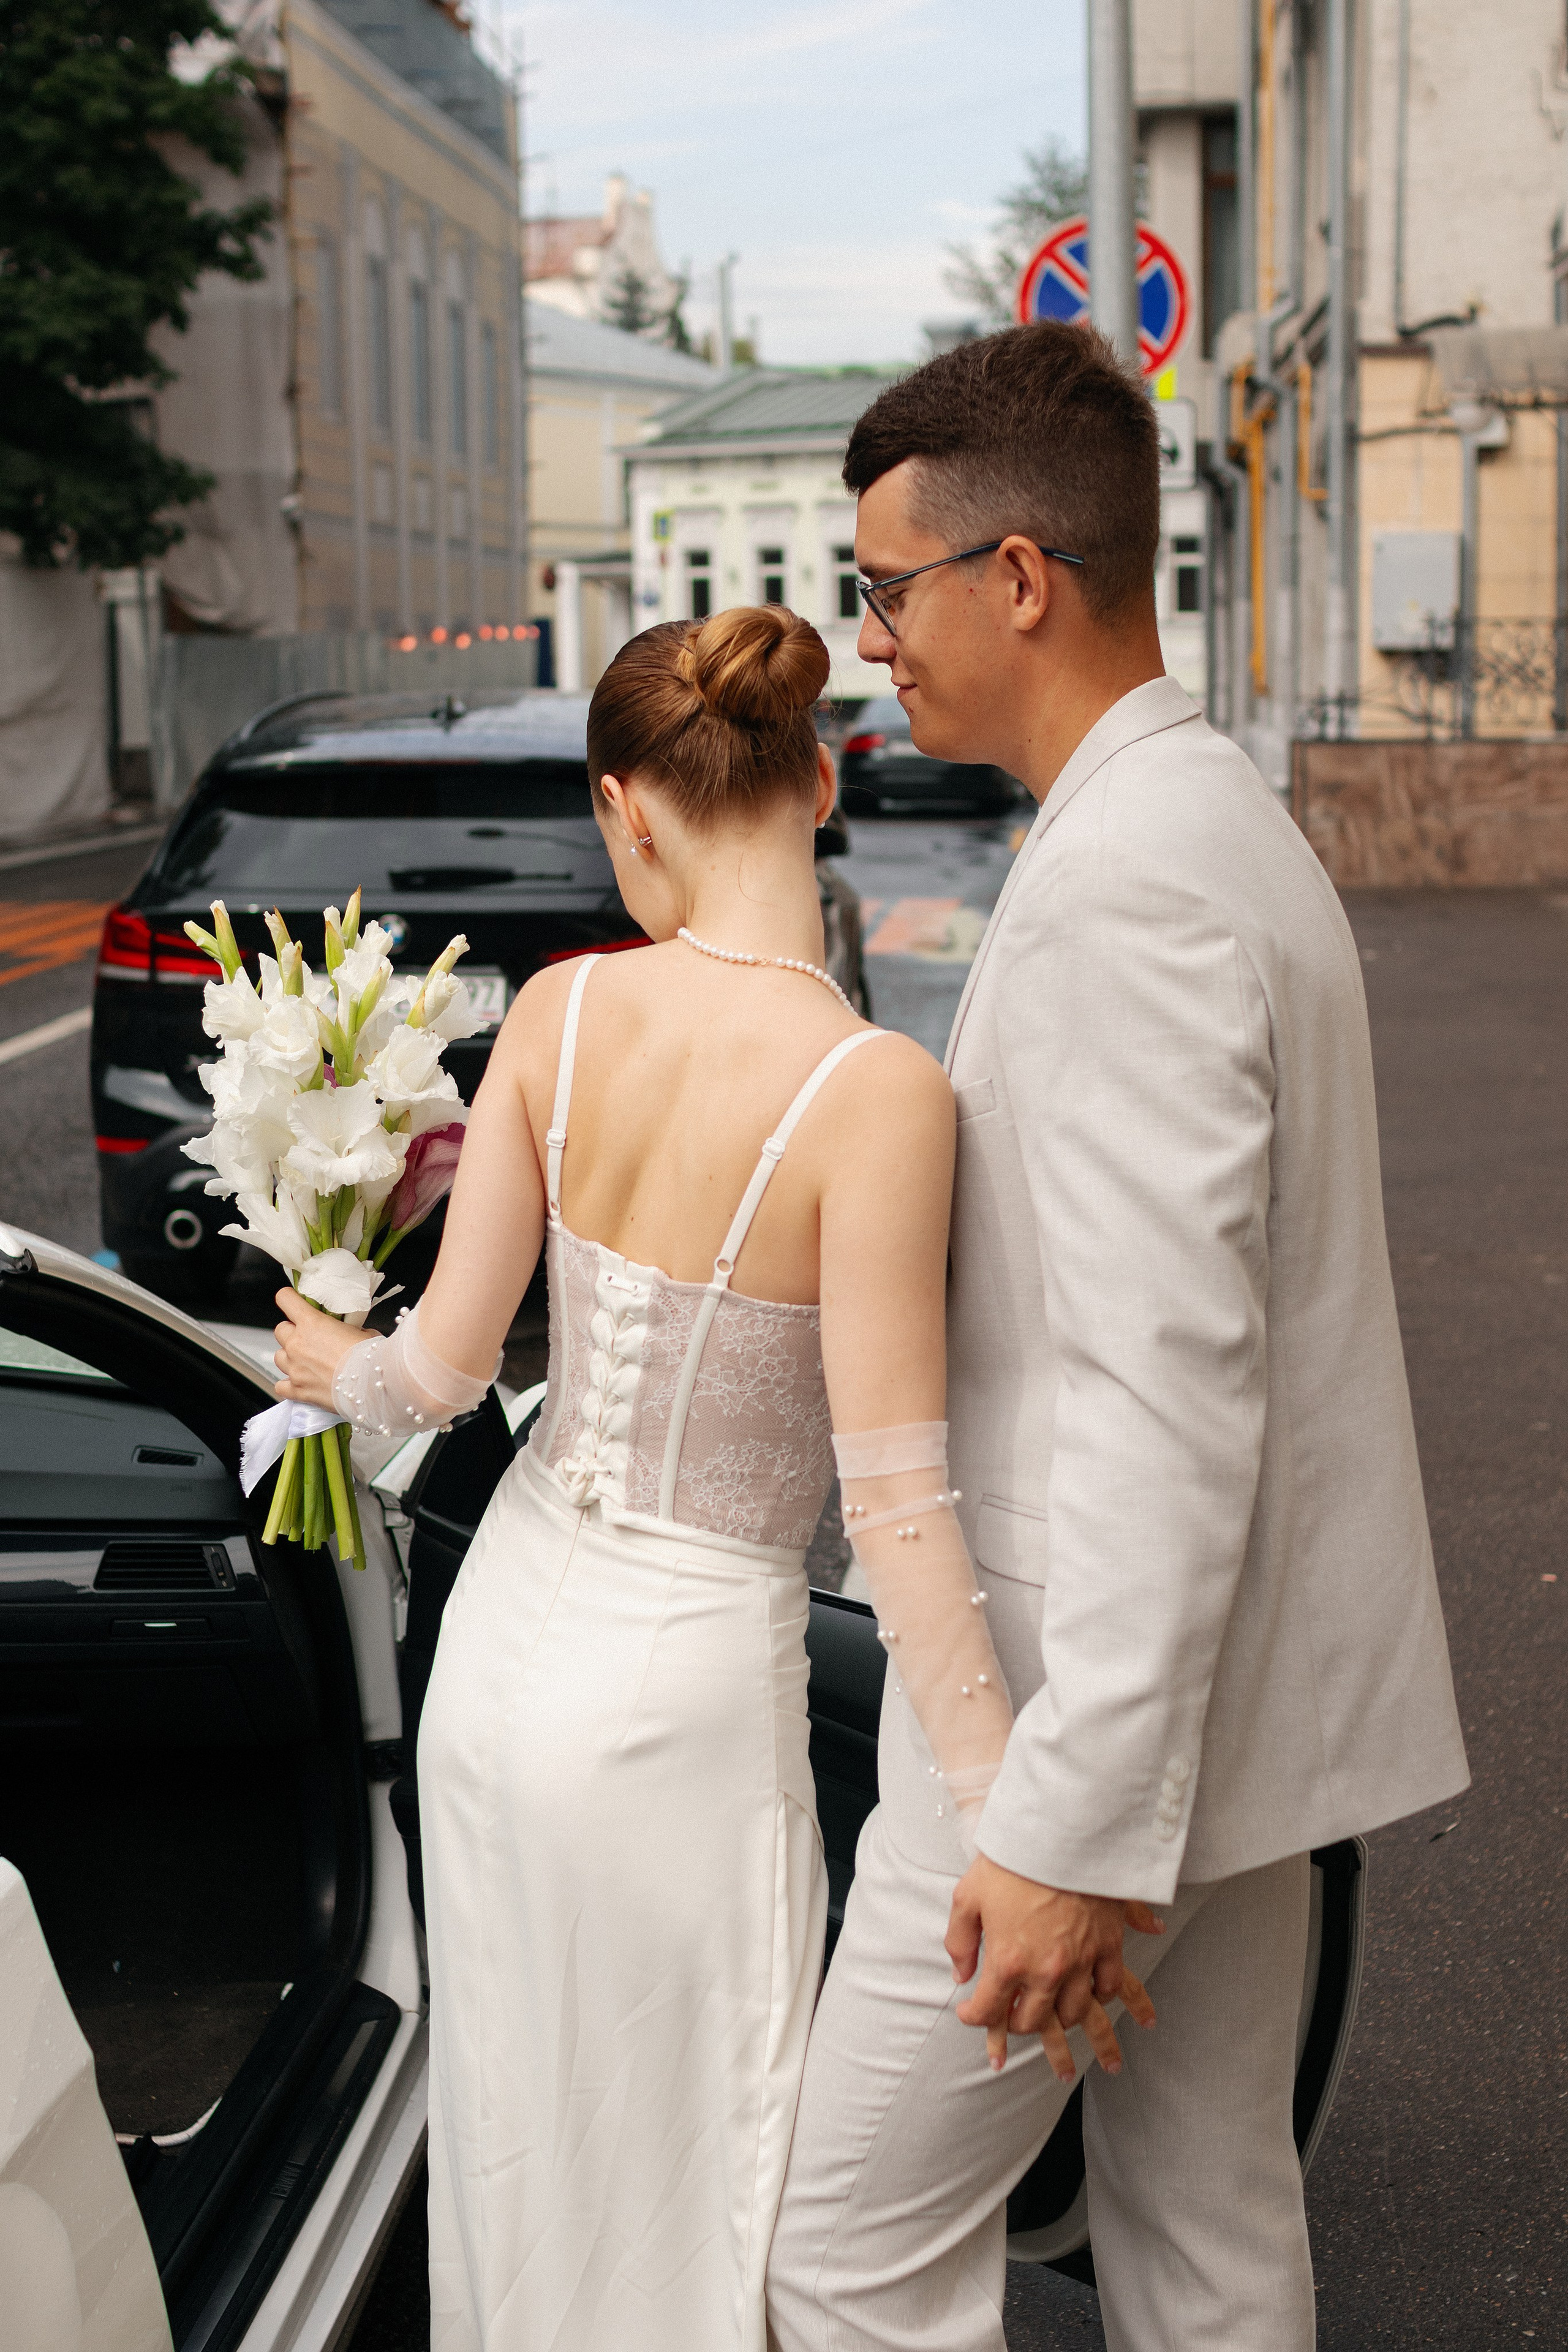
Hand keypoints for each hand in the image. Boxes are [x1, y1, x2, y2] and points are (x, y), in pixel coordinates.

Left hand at [272, 1287, 372, 1408]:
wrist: (371, 1385)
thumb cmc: (370, 1357)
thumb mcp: (363, 1332)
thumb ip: (349, 1330)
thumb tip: (352, 1333)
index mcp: (312, 1323)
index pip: (286, 1300)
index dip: (288, 1299)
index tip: (291, 1301)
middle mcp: (298, 1344)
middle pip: (280, 1330)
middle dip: (292, 1333)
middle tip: (308, 1338)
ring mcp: (295, 1368)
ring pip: (278, 1357)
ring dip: (290, 1357)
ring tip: (306, 1362)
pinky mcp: (297, 1390)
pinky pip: (280, 1386)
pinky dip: (288, 1384)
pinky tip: (301, 1382)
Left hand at [946, 1854, 1164, 2076]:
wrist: (1060, 1830)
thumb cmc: (1011, 1860)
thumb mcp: (967, 1896)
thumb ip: (960, 1942)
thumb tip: (961, 1975)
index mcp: (1008, 1961)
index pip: (988, 2011)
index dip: (974, 2017)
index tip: (969, 2012)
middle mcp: (1045, 1971)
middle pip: (1032, 2021)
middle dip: (1015, 2023)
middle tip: (1009, 2012)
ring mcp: (1080, 1962)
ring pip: (1073, 2013)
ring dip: (1057, 2016)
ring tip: (1048, 2008)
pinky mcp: (1108, 1945)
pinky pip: (1109, 1987)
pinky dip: (1098, 1994)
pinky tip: (1088, 1990)